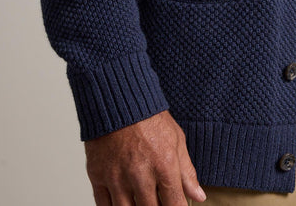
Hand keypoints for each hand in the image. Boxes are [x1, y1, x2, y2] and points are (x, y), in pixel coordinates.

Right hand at [85, 110, 205, 204]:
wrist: (118, 100)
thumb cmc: (149, 118)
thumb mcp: (176, 140)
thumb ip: (187, 172)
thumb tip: (198, 196)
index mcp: (163, 164)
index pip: (174, 204)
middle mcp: (139, 174)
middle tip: (157, 202)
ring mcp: (117, 177)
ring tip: (142, 202)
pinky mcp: (97, 176)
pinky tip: (123, 203)